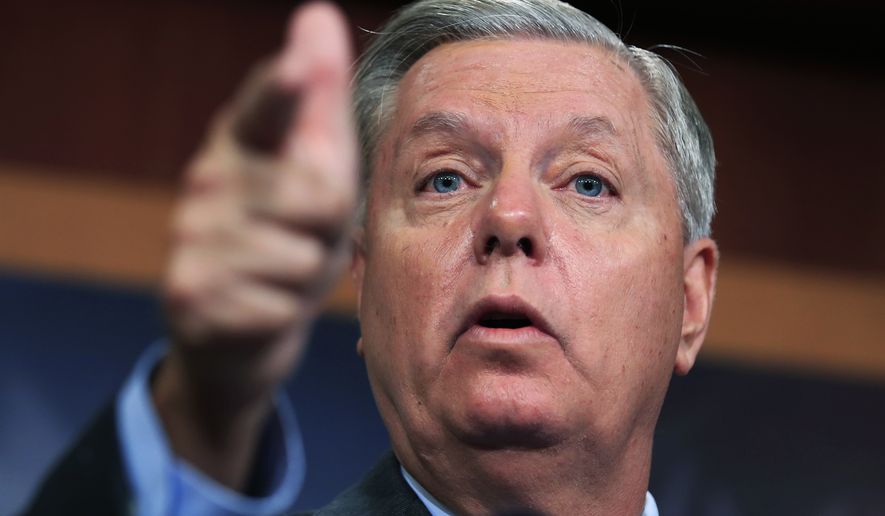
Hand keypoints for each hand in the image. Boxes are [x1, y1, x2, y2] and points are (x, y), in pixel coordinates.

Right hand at [152, 2, 355, 489]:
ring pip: (304, 258)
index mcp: (243, 138)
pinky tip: (257, 308)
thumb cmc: (288, 234)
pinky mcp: (190, 294)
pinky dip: (284, 315)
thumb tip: (318, 12)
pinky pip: (281, 307)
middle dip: (329, 230)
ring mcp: (192, 237)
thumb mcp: (313, 170)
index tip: (298, 66)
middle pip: (323, 197)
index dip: (282, 89)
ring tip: (279, 275)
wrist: (237, 329)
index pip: (266, 110)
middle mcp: (207, 178)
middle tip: (302, 239)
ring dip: (306, 278)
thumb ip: (319, 100)